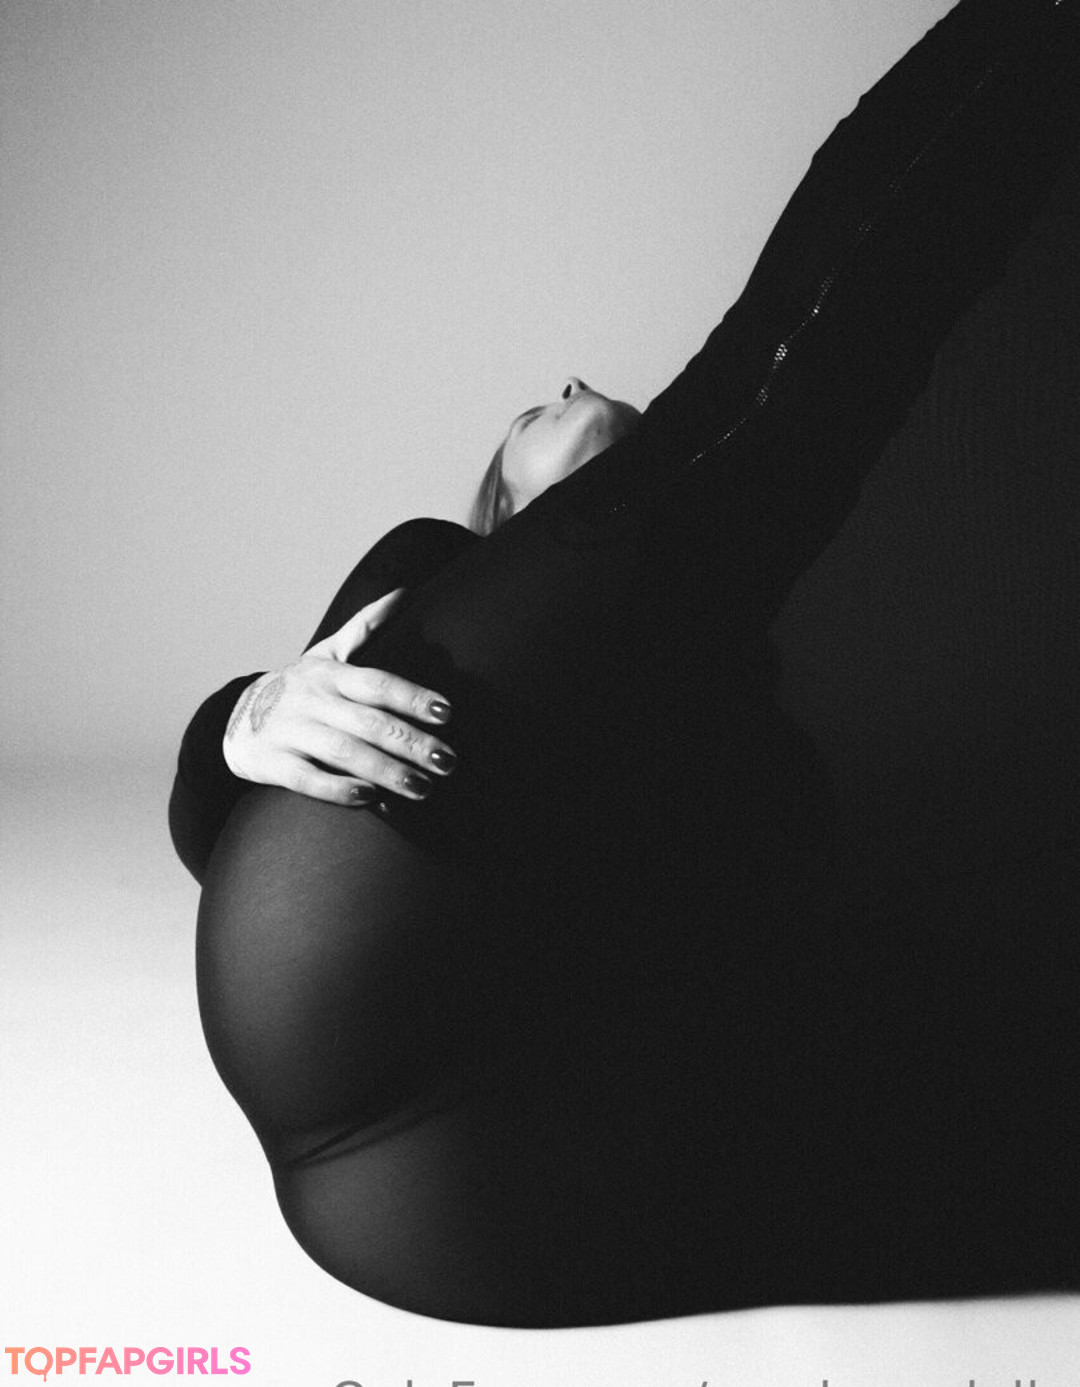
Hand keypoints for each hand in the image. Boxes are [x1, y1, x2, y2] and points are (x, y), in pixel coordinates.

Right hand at [222, 589, 455, 805]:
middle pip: (369, 722)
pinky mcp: (273, 763)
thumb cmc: (297, 688)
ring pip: (344, 752)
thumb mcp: (326, 653)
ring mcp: (291, 731)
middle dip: (411, 742)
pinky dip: (338, 789)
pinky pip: (307, 778)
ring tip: (423, 788)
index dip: (412, 697)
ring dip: (385, 771)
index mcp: (331, 675)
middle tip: (447, 761)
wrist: (232, 717)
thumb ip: (365, 626)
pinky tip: (369, 799)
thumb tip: (404, 593)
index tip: (447, 713)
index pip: (377, 684)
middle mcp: (313, 701)